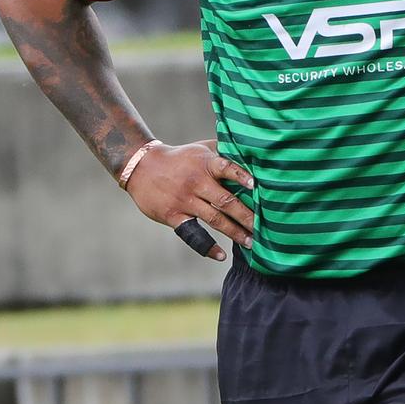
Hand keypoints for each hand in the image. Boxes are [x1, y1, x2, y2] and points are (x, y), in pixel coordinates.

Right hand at [125, 142, 254, 259]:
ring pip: (213, 219)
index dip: (241, 176)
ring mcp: (184, 200)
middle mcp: (196, 182)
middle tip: (263, 226)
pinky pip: (192, 233)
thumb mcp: (201, 148)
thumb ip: (224, 151)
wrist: (142, 166)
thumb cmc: (180, 157)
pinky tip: (220, 255)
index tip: (256, 187)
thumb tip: (252, 153)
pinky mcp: (173, 215)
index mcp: (205, 163)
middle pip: (225, 200)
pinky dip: (206, 246)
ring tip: (251, 242)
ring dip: (234, 232)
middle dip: (246, 215)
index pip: (226, 168)